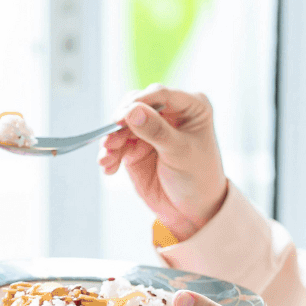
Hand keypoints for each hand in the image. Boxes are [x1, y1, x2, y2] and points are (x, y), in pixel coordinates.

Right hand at [98, 85, 228, 240]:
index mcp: (191, 107)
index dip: (139, 102)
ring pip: (122, 124)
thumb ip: (156, 130)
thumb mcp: (180, 152)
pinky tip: (109, 167)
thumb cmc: (197, 177)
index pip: (161, 94)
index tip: (121, 117)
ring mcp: (150, 129)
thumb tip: (131, 111)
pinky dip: (109, 154)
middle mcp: (169, 113)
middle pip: (136, 104)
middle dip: (120, 122)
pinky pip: (116, 143)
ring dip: (111, 141)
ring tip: (107, 159)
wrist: (191, 210)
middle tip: (111, 140)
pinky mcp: (135, 146)